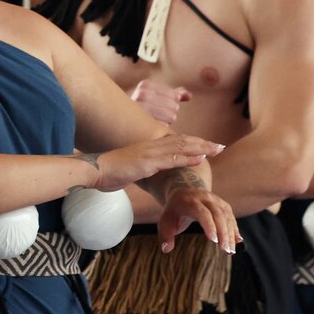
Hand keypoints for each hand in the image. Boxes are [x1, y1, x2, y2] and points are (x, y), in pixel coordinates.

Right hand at [93, 134, 223, 191]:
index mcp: (147, 148)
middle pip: (181, 141)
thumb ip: (138, 167)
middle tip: (219, 146)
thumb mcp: (127, 168)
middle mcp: (150, 146)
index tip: (206, 146)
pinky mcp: (146, 163)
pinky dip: (188, 158)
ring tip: (217, 149)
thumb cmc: (107, 172)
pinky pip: (171, 159)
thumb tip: (142, 171)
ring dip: (201, 148)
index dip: (192, 143)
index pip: (174, 142)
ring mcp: (148, 154)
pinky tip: (200, 158)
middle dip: (202, 143)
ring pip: (180, 147)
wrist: (93, 171)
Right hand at [129, 80, 189, 124]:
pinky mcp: (142, 123)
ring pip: (171, 116)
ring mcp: (140, 109)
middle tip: (157, 114)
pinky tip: (153, 128)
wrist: (123, 121)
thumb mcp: (158, 98)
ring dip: (166, 121)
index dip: (171, 103)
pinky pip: (164, 127)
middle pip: (174, 106)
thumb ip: (175, 94)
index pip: (174, 96)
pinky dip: (161, 129)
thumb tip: (189, 96)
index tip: (159, 105)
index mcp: (146, 85)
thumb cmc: (145, 109)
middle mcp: (141, 94)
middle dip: (169, 112)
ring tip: (155, 120)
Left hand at [157, 184, 240, 254]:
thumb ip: (165, 234)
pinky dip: (235, 229)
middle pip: (218, 214)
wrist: (183, 190)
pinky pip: (231, 217)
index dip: (209, 225)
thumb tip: (166, 249)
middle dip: (223, 233)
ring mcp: (216, 200)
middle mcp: (205, 198)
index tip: (214, 241)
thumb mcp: (165, 220)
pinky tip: (237, 241)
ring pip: (227, 216)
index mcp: (190, 201)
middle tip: (226, 250)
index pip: (202, 212)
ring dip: (231, 233)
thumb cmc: (174, 210)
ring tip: (231, 251)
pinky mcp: (223, 205)